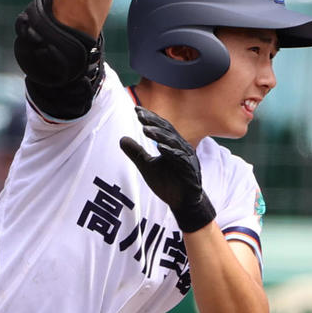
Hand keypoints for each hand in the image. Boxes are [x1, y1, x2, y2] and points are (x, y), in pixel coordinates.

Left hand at [120, 106, 215, 231]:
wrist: (183, 203)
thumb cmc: (168, 183)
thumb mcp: (147, 166)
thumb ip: (136, 152)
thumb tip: (121, 139)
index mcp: (172, 145)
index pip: (161, 127)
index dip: (150, 118)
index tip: (136, 110)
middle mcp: (181, 148)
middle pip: (167, 131)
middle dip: (153, 122)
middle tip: (139, 115)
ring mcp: (187, 158)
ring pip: (173, 143)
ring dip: (160, 135)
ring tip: (146, 129)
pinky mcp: (190, 170)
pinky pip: (181, 159)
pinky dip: (171, 152)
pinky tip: (161, 148)